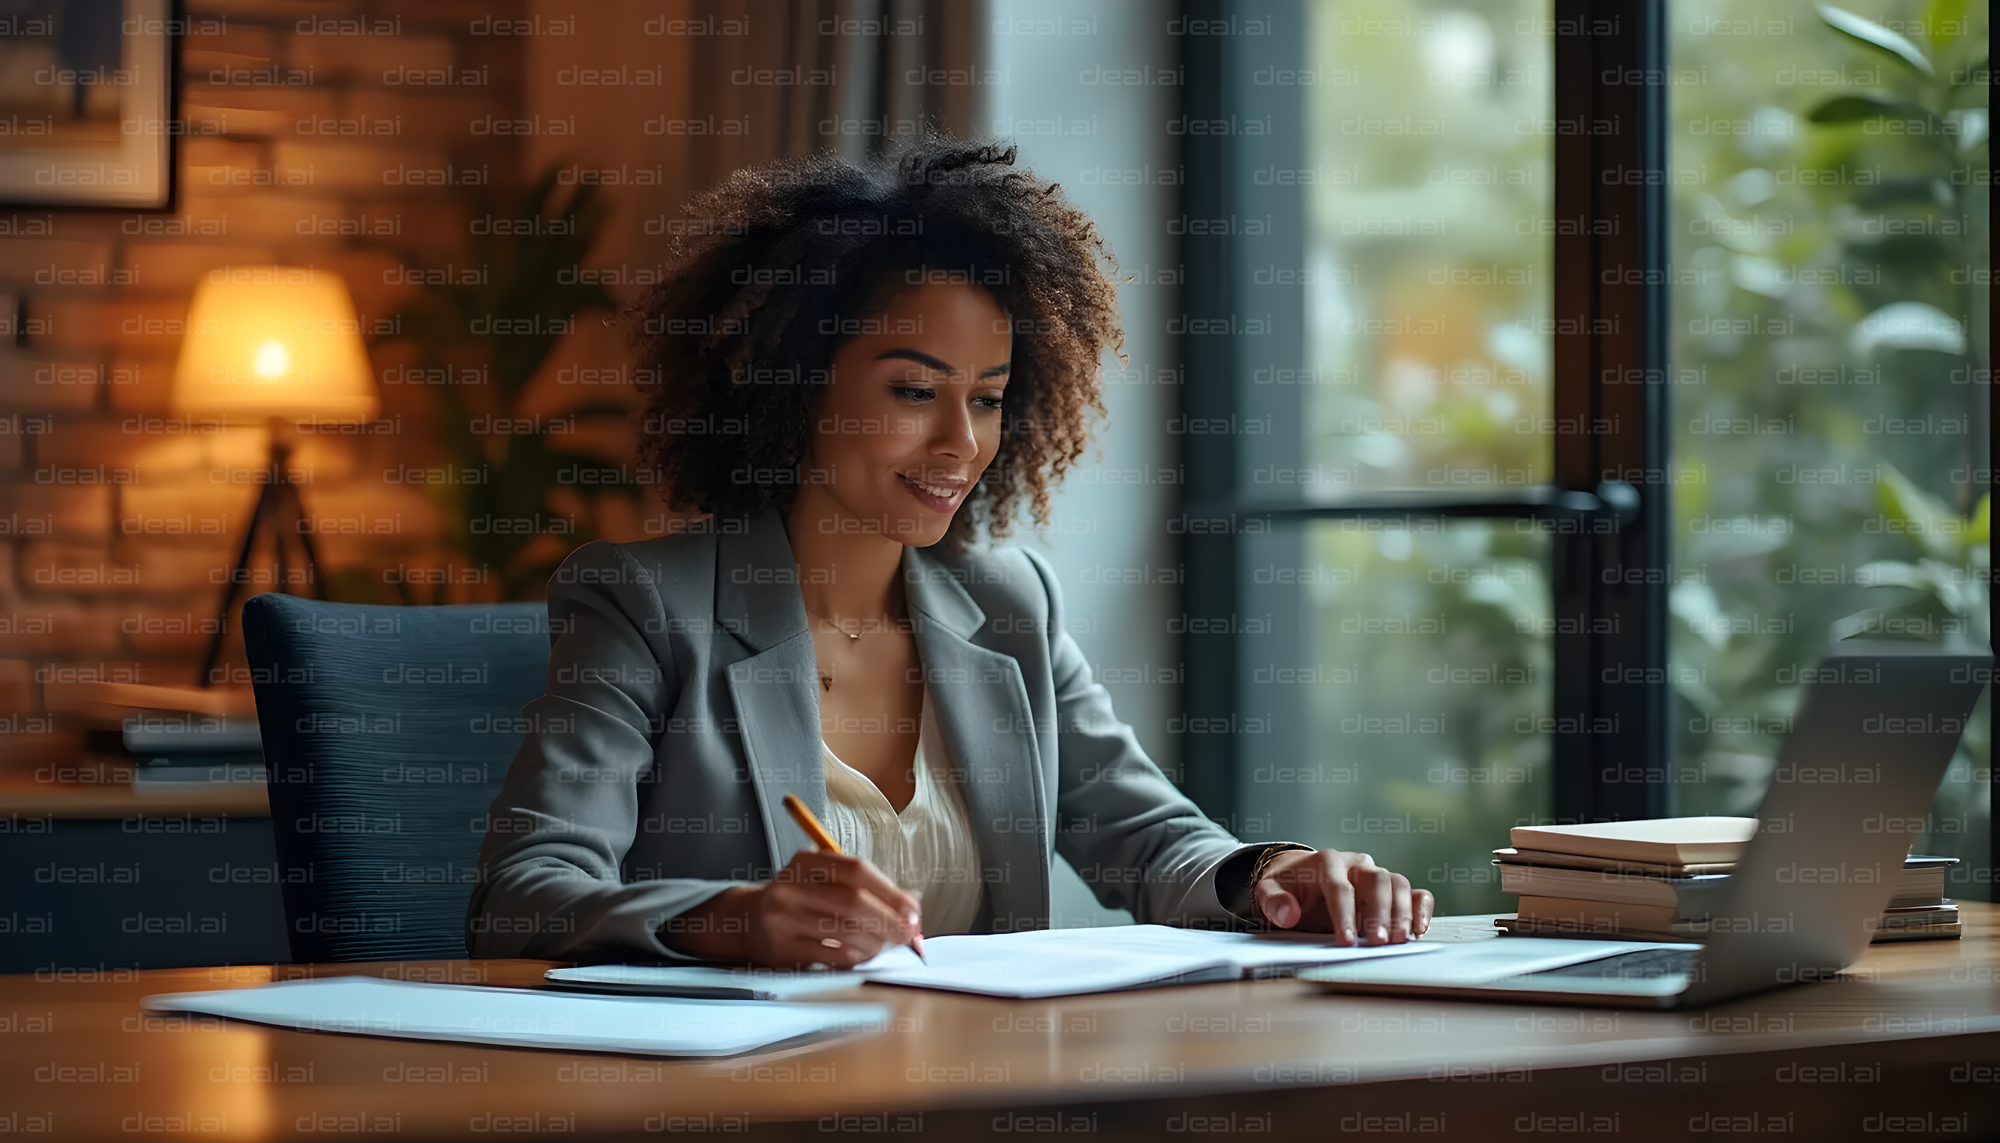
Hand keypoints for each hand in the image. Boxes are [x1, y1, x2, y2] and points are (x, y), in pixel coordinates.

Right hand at [661, 849, 923, 967]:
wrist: (748, 921)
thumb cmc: (800, 899)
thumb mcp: (826, 880)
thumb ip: (867, 886)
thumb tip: (913, 901)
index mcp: (806, 862)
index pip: (856, 870)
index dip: (890, 891)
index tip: (912, 909)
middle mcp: (791, 887)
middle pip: (853, 902)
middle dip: (889, 920)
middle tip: (908, 933)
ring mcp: (784, 919)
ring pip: (846, 932)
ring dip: (876, 942)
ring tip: (886, 943)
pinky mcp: (784, 949)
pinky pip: (833, 956)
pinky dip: (857, 957)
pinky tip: (862, 954)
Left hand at [1253, 849, 1433, 944]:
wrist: (1300, 876)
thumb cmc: (1288, 885)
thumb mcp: (1269, 891)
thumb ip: (1274, 902)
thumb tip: (1289, 914)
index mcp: (1327, 863)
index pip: (1340, 887)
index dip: (1344, 915)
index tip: (1345, 940)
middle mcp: (1356, 865)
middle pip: (1377, 881)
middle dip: (1378, 913)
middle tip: (1376, 942)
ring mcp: (1376, 875)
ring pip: (1398, 884)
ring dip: (1401, 913)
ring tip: (1396, 940)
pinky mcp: (1390, 889)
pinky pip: (1414, 892)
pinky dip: (1420, 908)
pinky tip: (1418, 930)